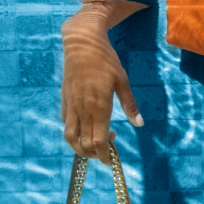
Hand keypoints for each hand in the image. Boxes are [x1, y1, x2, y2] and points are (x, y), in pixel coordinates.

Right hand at [61, 5, 144, 162]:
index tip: (113, 160)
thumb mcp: (122, 81)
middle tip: (108, 150)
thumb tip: (139, 124)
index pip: (98, 141)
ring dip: (81, 148)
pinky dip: (74, 133)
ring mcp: (71, 105)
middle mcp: (82, 108)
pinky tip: (86, 128)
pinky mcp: (65, 100)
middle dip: (96, 154)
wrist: (82, 43)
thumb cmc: (106, 60)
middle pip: (84, 144)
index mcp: (98, 106)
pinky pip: (66, 124)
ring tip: (95, 145)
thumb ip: (130, 104)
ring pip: (70, 137)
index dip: (105, 155)